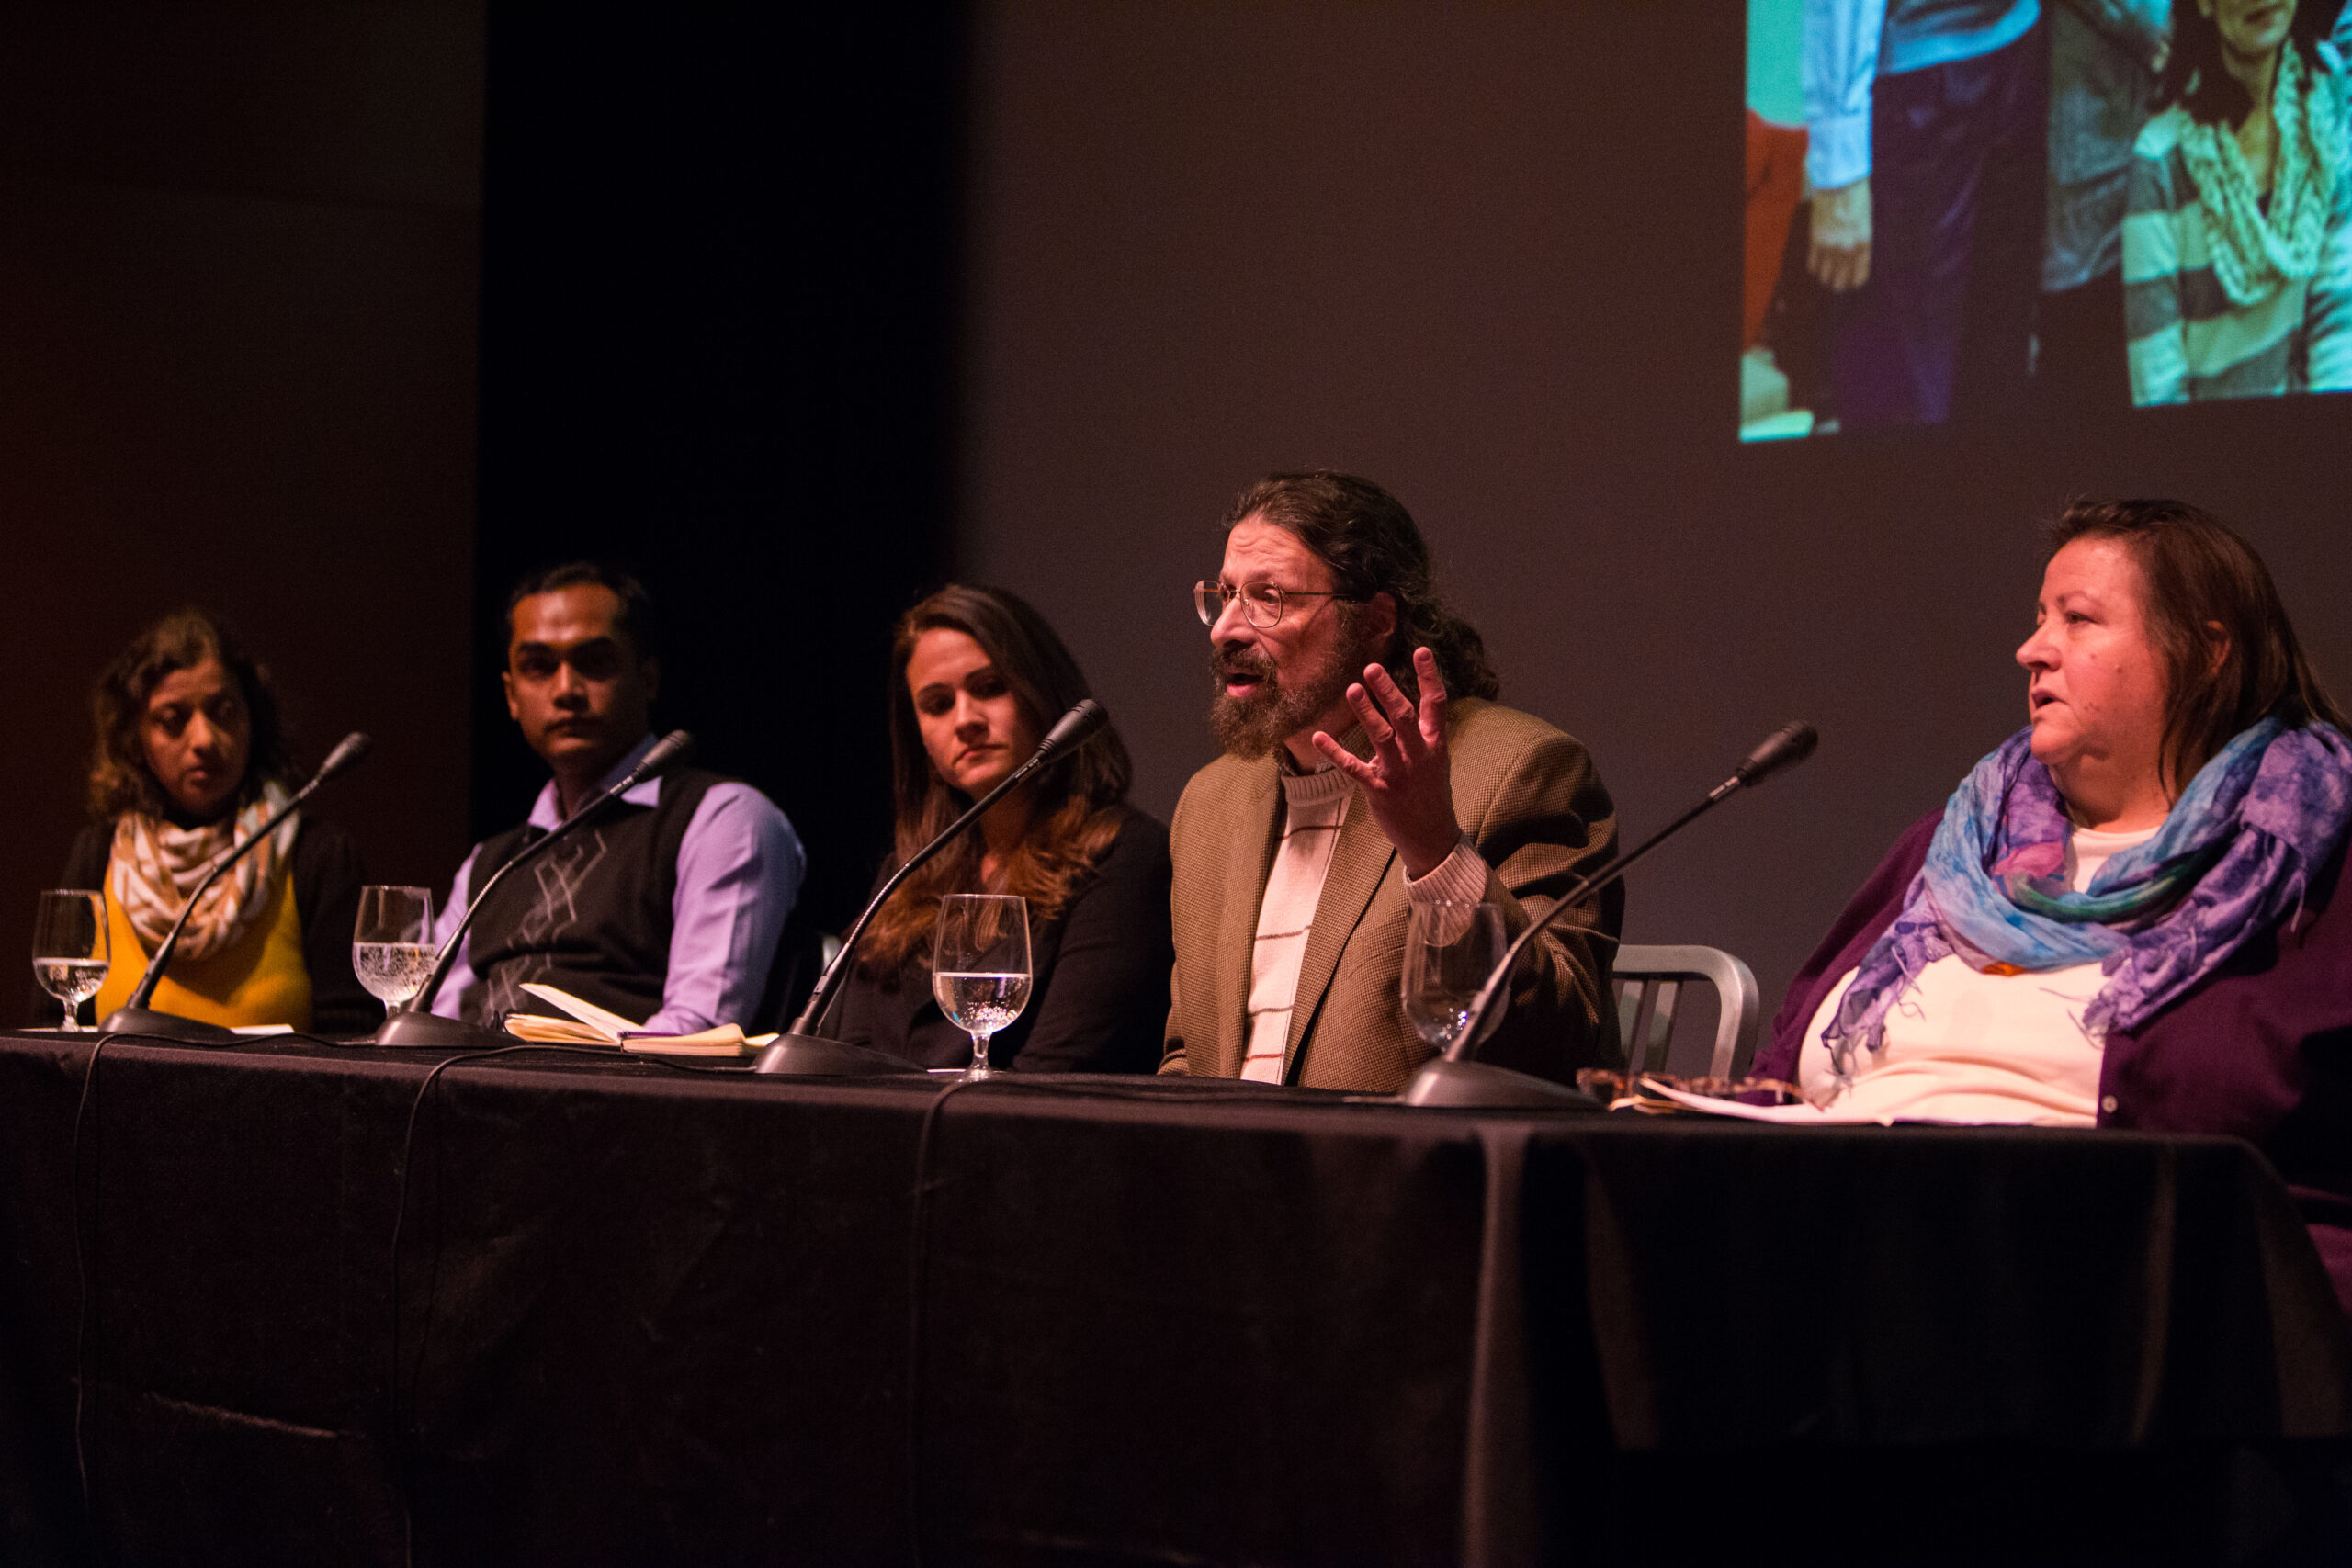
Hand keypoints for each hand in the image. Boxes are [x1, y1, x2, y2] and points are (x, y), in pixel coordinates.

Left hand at [1313, 646, 1462, 879]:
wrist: (1432, 836)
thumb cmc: (1430, 792)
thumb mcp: (1435, 759)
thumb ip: (1420, 733)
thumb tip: (1397, 703)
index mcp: (1435, 744)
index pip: (1436, 704)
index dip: (1429, 676)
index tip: (1420, 650)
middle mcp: (1419, 755)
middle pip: (1403, 716)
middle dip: (1387, 691)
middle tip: (1372, 668)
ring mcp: (1399, 773)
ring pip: (1381, 737)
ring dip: (1366, 712)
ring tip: (1352, 689)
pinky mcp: (1379, 791)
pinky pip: (1354, 768)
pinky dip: (1335, 751)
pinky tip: (1319, 735)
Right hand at [1807, 177, 1871, 291]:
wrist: (1840, 183)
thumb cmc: (1857, 198)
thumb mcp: (1865, 221)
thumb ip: (1860, 240)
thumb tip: (1854, 254)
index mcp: (1864, 244)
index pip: (1860, 275)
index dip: (1855, 282)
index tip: (1852, 285)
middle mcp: (1847, 249)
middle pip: (1841, 279)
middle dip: (1839, 284)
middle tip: (1837, 286)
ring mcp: (1830, 246)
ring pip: (1825, 274)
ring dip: (1825, 277)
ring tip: (1825, 278)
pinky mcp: (1815, 240)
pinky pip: (1812, 263)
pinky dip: (1814, 267)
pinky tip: (1815, 268)